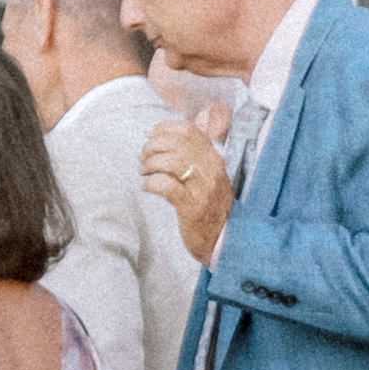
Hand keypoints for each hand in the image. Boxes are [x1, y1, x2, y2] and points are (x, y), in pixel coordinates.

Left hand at [138, 112, 236, 263]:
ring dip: (150, 165)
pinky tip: (147, 187)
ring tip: (145, 173)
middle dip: (152, 147)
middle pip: (177, 143)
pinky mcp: (192, 207)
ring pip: (172, 162)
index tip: (151, 138)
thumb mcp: (207, 175)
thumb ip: (193, 153)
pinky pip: (167, 186)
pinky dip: (152, 183)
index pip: (188, 130)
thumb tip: (167, 130)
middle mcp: (211, 169)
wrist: (224, 240)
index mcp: (214, 158)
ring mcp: (203, 188)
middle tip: (143, 159)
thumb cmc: (210, 206)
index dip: (164, 129)